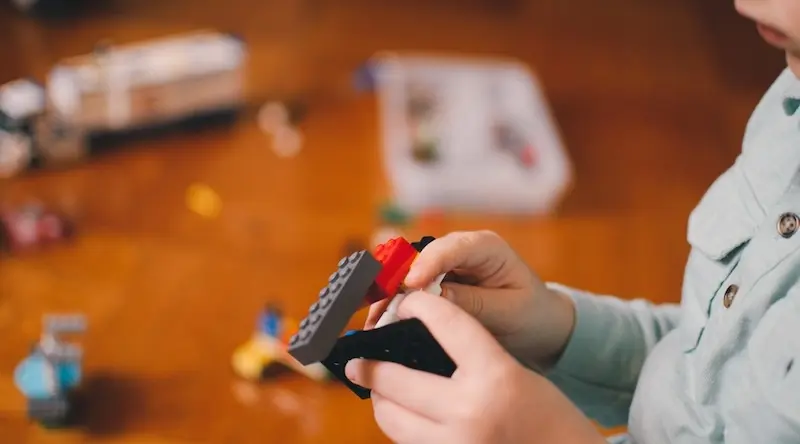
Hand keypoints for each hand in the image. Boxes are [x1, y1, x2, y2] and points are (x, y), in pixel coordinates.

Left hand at [347, 291, 604, 443]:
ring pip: (390, 418)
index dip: (419, 306)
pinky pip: (407, 443)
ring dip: (380, 399)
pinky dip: (401, 426)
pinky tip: (404, 414)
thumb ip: (472, 358)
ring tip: (379, 388)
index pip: (446, 325)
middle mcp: (470, 412)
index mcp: (496, 377)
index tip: (405, 302)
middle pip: (395, 378)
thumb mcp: (517, 375)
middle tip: (357, 360)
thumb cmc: (550, 417)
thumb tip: (417, 344)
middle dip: (371, 365)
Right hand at [366, 231, 574, 368]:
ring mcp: (444, 266)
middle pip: (419, 257)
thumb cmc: (530, 314)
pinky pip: (407, 290)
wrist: (538, 324)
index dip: (427, 264)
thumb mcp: (509, 311)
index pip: (452, 248)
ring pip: (406, 273)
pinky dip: (392, 306)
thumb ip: (473, 303)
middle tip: (379, 307)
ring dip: (388, 296)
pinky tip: (379, 323)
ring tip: (373, 321)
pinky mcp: (434, 284)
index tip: (410, 284)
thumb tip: (433, 297)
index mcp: (486, 248)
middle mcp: (459, 251)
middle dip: (396, 281)